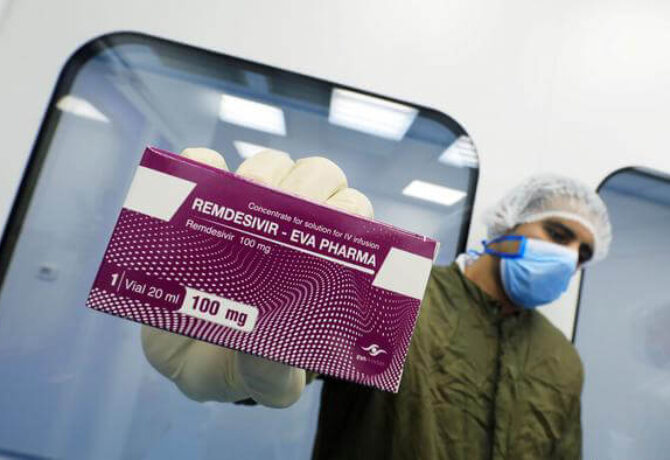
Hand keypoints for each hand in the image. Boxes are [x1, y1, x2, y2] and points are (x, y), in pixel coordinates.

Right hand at [141, 147, 372, 406]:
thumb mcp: (262, 382)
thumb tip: (269, 349)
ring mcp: (246, 208)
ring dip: (262, 171)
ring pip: (270, 164)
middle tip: (282, 208)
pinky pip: (204, 165)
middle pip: (318, 179)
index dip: (350, 214)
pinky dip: (201, 164)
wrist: (186, 358)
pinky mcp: (200, 201)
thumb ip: (273, 372)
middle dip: (307, 186)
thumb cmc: (240, 365)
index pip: (353, 218)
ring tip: (243, 198)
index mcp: (323, 259)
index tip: (335, 225)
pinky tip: (197, 180)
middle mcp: (290, 225)